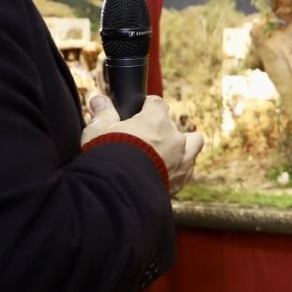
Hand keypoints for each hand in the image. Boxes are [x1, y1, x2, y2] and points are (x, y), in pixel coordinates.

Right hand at [84, 94, 203, 193]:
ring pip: (193, 145)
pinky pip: (186, 171)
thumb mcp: (98, 132)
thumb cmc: (106, 157)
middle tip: (147, 139)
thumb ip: (103, 114)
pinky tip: (163, 175)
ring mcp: (181, 160)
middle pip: (175, 125)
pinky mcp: (181, 182)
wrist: (117, 192)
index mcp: (156, 121)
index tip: (140, 112)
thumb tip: (98, 100)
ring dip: (182, 147)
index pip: (157, 104)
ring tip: (166, 154)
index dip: (148, 107)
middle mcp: (174, 138)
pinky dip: (178, 171)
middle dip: (163, 130)